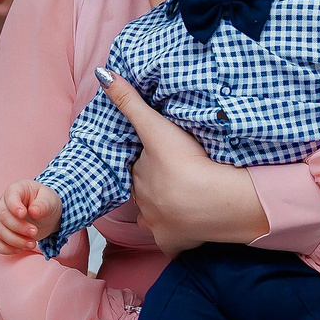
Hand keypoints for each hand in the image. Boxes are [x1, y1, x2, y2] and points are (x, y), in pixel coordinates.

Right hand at [0, 180, 60, 254]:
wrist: (46, 216)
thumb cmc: (46, 203)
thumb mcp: (50, 200)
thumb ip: (43, 204)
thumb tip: (33, 212)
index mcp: (17, 190)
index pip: (10, 196)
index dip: (14, 206)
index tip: (24, 214)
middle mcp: (5, 204)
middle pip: (3, 216)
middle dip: (19, 227)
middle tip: (35, 232)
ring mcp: (0, 219)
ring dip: (15, 240)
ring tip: (32, 244)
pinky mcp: (0, 232)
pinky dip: (5, 248)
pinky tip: (20, 249)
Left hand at [108, 71, 268, 253]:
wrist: (217, 200)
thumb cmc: (187, 162)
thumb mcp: (156, 127)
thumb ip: (130, 102)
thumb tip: (103, 74)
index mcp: (138, 178)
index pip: (140, 169)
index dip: (152, 163)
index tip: (167, 160)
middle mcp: (143, 205)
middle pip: (148, 193)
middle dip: (158, 187)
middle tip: (181, 178)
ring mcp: (158, 227)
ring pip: (157, 218)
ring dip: (168, 210)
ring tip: (188, 199)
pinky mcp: (175, 244)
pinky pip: (174, 242)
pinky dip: (181, 235)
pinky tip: (192, 225)